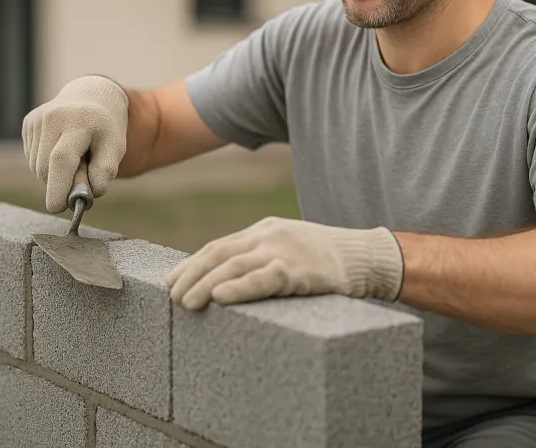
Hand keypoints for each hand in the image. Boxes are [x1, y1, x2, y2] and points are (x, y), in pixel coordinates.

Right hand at [21, 75, 128, 212]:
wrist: (93, 97)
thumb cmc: (106, 129)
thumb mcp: (116, 147)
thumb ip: (104, 171)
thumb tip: (88, 195)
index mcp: (79, 121)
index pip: (62, 159)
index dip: (58, 187)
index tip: (57, 208)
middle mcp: (53, 116)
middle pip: (46, 167)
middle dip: (61, 183)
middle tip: (82, 176)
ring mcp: (37, 118)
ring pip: (38, 166)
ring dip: (55, 173)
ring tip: (74, 157)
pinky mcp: (28, 122)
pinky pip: (32, 158)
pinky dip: (47, 163)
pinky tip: (60, 148)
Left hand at [166, 216, 404, 310]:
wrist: (365, 256)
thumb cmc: (325, 260)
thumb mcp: (288, 249)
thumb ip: (260, 259)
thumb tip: (224, 282)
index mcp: (263, 231)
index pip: (218, 246)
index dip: (191, 265)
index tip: (170, 282)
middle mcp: (269, 236)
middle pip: (219, 253)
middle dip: (191, 275)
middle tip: (172, 297)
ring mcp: (284, 250)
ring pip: (234, 265)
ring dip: (205, 284)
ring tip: (186, 303)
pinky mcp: (300, 270)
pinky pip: (263, 278)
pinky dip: (239, 287)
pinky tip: (220, 297)